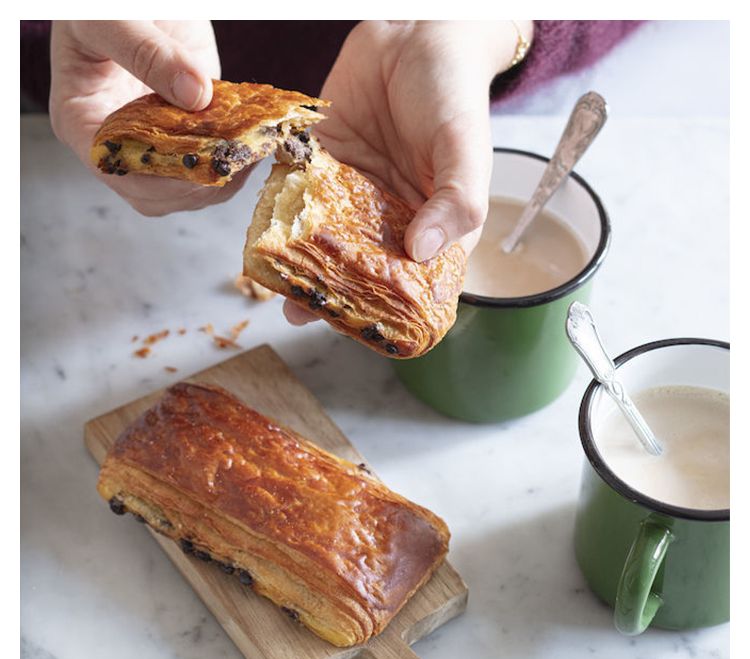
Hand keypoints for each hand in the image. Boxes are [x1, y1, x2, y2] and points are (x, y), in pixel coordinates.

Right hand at [50, 21, 249, 215]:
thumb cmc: (100, 3)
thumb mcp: (111, 16)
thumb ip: (146, 51)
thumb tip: (195, 95)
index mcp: (81, 122)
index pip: (117, 171)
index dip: (159, 179)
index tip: (199, 165)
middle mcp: (117, 143)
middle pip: (155, 194)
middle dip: (196, 184)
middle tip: (234, 158)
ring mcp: (153, 144)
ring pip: (187, 189)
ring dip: (221, 178)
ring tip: (249, 150)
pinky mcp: (186, 136)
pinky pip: (209, 164)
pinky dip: (233, 161)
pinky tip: (253, 142)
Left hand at [283, 20, 532, 324]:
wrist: (414, 32)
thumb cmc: (453, 92)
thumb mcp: (466, 149)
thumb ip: (456, 203)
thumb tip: (422, 251)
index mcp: (433, 225)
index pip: (412, 281)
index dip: (389, 308)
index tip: (362, 328)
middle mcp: (391, 217)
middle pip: (360, 268)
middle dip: (332, 293)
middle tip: (303, 313)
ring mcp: (354, 193)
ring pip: (324, 238)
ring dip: (299, 264)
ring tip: (275, 287)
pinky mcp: (323, 163)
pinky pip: (298, 193)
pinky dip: (280, 214)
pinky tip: (262, 237)